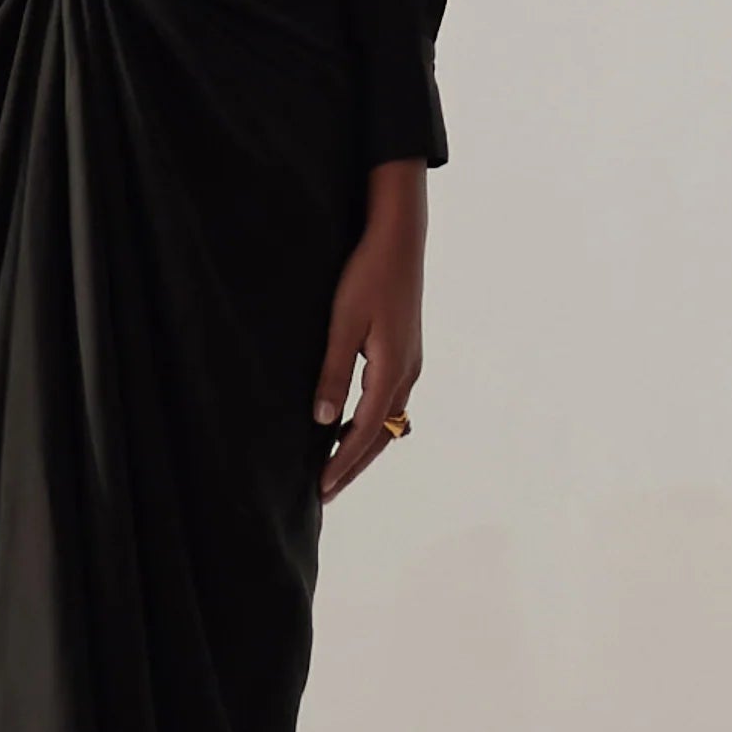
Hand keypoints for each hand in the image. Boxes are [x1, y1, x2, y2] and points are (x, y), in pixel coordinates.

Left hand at [314, 159, 425, 502]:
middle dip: (353, 465)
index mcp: (392, 370)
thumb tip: (323, 421)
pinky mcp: (406, 352)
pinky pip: (390, 402)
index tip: (321, 488)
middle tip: (326, 492)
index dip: (342, 463)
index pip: (364, 432)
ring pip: (388, 421)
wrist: (399, 238)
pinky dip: (371, 423)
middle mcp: (407, 373)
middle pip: (382, 436)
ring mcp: (410, 363)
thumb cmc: (367, 275)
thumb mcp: (343, 323)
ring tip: (335, 466)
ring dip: (363, 446)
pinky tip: (351, 423)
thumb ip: (333, 373)